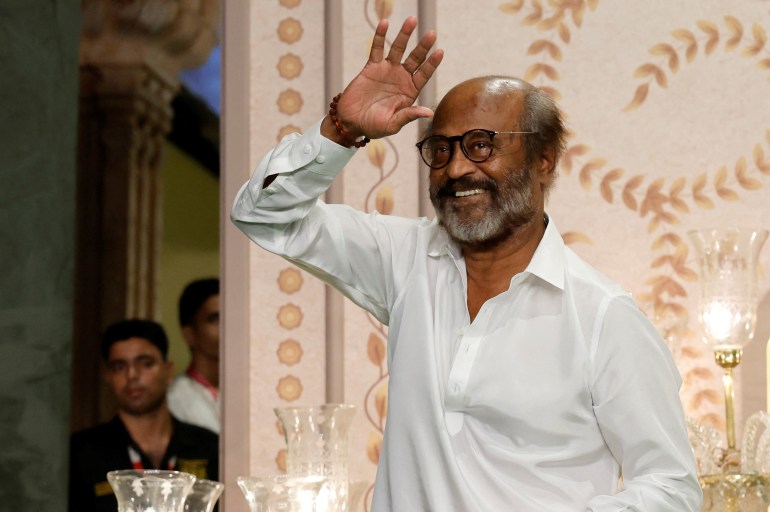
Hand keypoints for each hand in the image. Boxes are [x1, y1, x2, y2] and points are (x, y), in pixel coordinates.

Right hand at [330, 17, 442, 140]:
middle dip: (423, 46)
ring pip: (398, 49)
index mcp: (409, 91)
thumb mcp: (393, 124)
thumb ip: (409, 115)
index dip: (432, 64)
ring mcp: (387, 70)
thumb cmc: (373, 127)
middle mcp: (401, 78)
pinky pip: (377, 49)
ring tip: (412, 20)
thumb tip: (428, 112)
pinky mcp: (371, 67)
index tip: (440, 51)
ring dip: (405, 35)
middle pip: (415, 58)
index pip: (424, 74)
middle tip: (432, 33)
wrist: (351, 122)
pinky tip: (385, 23)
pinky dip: (380, 36)